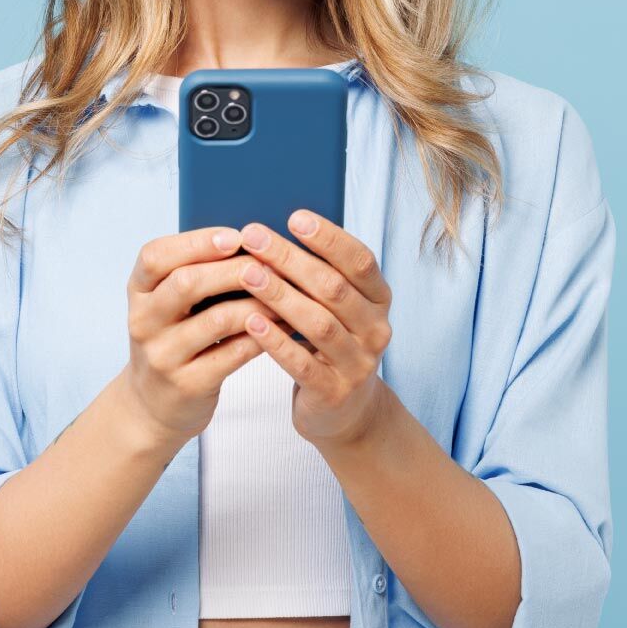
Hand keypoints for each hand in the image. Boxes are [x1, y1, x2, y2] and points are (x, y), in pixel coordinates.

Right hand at [118, 225, 293, 450]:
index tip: (235, 236)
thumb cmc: (174, 340)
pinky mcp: (188, 384)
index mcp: (139, 292)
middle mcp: (144, 321)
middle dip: (234, 269)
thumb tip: (253, 240)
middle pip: (187, 283)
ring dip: (258, 303)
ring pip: (217, 320)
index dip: (196, 242)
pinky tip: (285, 325)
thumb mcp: (168, 305)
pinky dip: (264, 335)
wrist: (154, 405)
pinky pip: (234, 353)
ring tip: (286, 294)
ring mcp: (163, 356)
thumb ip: (195, 273)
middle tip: (270, 263)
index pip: (155, 256)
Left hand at [233, 210, 393, 447]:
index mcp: (378, 299)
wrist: (345, 412)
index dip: (329, 237)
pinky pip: (302, 364)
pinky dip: (276, 341)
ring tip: (247, 273)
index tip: (294, 216)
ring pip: (318, 323)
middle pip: (333, 287)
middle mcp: (376, 329)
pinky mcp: (334, 392)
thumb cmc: (330, 344)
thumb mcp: (335, 308)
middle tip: (254, 236)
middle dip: (291, 258)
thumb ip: (317, 275)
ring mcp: (358, 363)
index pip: (360, 261)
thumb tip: (272, 230)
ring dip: (280, 295)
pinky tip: (250, 321)